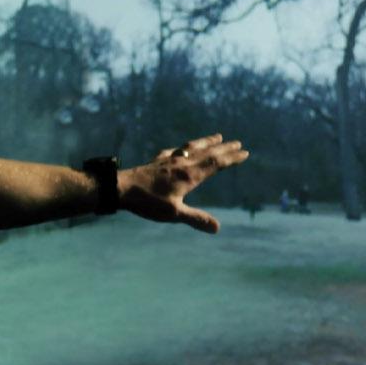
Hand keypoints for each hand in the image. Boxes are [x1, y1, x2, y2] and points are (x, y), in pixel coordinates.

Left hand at [120, 133, 250, 234]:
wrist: (121, 188)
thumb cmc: (148, 202)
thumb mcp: (174, 213)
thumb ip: (196, 219)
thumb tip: (217, 228)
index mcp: (189, 175)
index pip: (216, 164)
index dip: (231, 158)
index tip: (244, 152)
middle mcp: (182, 164)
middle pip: (207, 153)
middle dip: (224, 148)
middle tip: (238, 142)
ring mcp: (169, 160)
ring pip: (192, 147)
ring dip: (206, 142)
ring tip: (217, 136)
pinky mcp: (157, 161)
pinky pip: (174, 151)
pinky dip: (184, 148)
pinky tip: (181, 149)